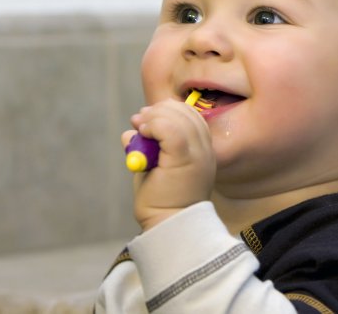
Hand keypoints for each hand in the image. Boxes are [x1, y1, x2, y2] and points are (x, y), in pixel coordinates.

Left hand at [122, 99, 214, 230]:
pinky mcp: (185, 158)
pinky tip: (143, 134)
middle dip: (158, 110)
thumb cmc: (161, 202)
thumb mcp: (154, 167)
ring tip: (140, 129)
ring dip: (153, 118)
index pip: (190, 116)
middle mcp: (205, 150)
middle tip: (138, 121)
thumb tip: (132, 130)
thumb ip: (147, 147)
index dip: (167, 110)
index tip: (145, 118)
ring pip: (177, 117)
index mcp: (202, 151)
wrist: (169, 227)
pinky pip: (170, 129)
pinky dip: (153, 125)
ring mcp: (198, 153)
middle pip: (185, 112)